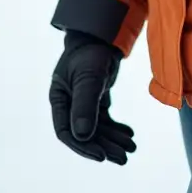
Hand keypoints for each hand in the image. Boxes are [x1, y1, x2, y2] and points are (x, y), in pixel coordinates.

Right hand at [49, 30, 135, 164]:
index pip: (66, 132)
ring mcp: (82, 102)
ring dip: (113, 140)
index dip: (83, 146)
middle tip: (123, 158)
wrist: (103, 34)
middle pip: (85, 134)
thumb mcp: (88, 77)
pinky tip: (129, 135)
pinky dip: (116, 129)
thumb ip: (85, 104)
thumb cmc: (91, 52)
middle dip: (104, 146)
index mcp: (59, 99)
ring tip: (132, 148)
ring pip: (97, 129)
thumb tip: (82, 136)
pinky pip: (105, 120)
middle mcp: (68, 103)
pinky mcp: (96, 98)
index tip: (102, 156)